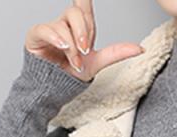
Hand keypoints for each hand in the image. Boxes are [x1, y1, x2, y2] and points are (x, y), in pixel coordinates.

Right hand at [24, 0, 144, 81]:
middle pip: (76, 13)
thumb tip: (140, 48)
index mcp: (79, 25)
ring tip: (74, 61)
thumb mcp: (98, 62)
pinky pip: (46, 29)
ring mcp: (50, 28)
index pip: (83, 3)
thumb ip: (117, 53)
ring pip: (63, 25)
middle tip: (85, 51)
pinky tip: (63, 48)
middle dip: (84, 33)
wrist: (55, 88)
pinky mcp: (36, 35)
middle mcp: (65, 23)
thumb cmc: (72, 73)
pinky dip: (57, 40)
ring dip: (72, 47)